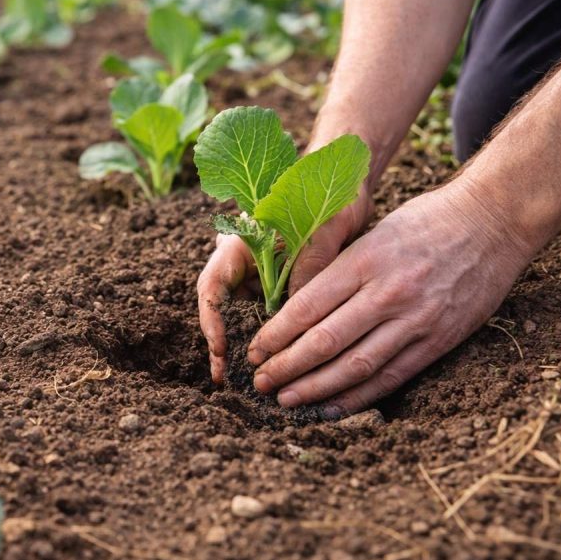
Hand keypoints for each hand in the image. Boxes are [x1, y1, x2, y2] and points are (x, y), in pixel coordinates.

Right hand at [197, 187, 372, 384]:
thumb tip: (298, 312)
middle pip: (222, 305)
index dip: (211, 322)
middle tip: (222, 376)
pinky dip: (273, 332)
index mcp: (242, 242)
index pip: (212, 287)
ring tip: (252, 376)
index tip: (221, 350)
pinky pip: (270, 310)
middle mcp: (246, 259)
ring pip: (246, 312)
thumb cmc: (332, 197)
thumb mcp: (324, 230)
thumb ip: (309, 266)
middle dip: (221, 342)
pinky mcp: (279, 279)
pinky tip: (283, 357)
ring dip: (249, 341)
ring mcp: (261, 270)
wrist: (349, 183)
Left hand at [248, 179, 532, 416]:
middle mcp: (388, 292)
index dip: (276, 335)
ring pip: (356, 365)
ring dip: (316, 388)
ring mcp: (416, 319)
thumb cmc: (426, 220)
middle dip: (286, 366)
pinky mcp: (440, 339)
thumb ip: (339, 268)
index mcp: (365, 260)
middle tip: (260, 383)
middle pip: (325, 340)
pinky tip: (331, 406)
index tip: (254, 351)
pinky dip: (358, 396)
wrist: (494, 220)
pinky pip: (392, 376)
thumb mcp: (374, 233)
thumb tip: (295, 308)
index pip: (307, 306)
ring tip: (286, 399)